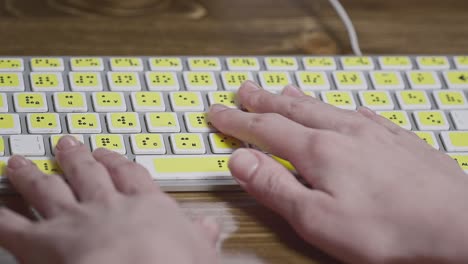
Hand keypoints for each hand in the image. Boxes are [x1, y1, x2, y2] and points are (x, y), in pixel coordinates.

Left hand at [0, 137, 218, 263]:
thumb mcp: (203, 253)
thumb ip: (202, 238)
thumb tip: (210, 229)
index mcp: (145, 205)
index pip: (129, 176)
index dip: (117, 163)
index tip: (108, 155)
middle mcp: (107, 206)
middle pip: (86, 174)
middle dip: (74, 158)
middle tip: (65, 144)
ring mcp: (74, 220)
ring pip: (48, 189)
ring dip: (33, 175)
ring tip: (20, 163)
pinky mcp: (43, 243)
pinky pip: (12, 226)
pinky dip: (0, 215)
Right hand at [209, 81, 467, 263]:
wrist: (459, 227)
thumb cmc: (387, 230)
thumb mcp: (317, 219)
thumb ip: (275, 187)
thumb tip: (239, 160)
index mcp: (318, 152)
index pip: (264, 129)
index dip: (236, 120)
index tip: (217, 112)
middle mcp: (343, 133)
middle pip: (292, 109)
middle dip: (262, 100)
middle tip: (243, 89)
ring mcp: (373, 133)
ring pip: (325, 107)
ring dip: (298, 98)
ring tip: (282, 89)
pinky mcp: (398, 140)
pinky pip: (362, 114)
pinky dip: (343, 108)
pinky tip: (346, 108)